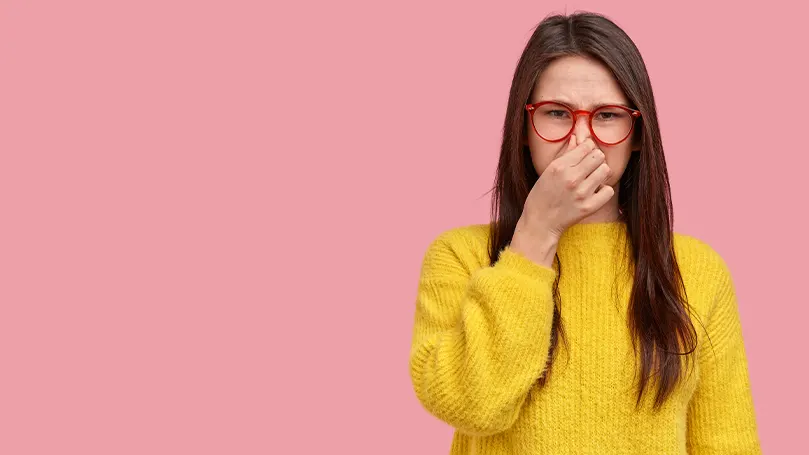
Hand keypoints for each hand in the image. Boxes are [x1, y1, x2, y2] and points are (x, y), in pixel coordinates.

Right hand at [510, 136, 613, 266]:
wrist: (539, 223)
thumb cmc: (542, 195)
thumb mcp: (548, 171)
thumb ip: (566, 154)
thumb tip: (578, 138)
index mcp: (559, 166)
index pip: (586, 146)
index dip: (587, 149)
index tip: (584, 155)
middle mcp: (571, 178)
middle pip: (599, 156)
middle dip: (595, 160)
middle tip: (588, 168)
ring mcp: (581, 193)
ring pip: (605, 171)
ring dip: (600, 174)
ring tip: (591, 180)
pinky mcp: (588, 207)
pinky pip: (608, 190)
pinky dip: (603, 191)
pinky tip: (594, 193)